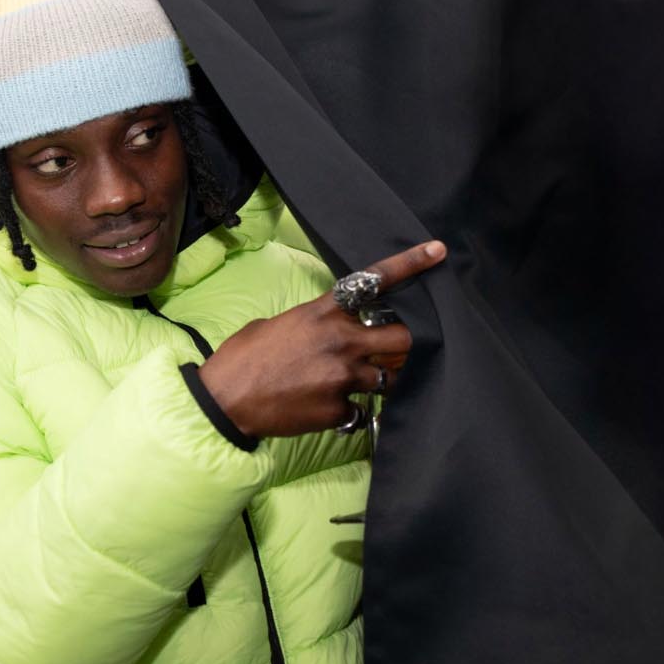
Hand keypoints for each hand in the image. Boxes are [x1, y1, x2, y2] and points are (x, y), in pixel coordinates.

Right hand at [198, 240, 446, 438]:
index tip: (437, 252)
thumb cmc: (243, 359)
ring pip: (388, 378)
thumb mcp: (275, 324)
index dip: (410, 264)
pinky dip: (348, 410)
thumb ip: (311, 323)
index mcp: (323, 313)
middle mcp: (341, 342)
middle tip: (402, 347)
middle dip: (408, 342)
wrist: (226, 400)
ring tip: (349, 383)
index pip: (374, 282)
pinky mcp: (340, 409)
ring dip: (377, 380)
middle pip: (403, 338)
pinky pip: (360, 410)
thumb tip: (326, 330)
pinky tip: (321, 408)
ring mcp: (345, 377)